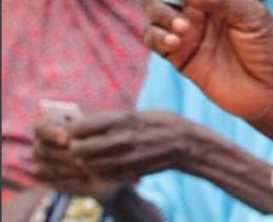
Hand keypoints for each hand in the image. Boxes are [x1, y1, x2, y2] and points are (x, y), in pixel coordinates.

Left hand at [33, 110, 188, 186]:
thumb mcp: (137, 114)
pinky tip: (103, 164)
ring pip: (87, 165)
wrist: (184, 143)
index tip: (74, 130)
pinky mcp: (127, 172)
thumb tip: (84, 124)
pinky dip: (97, 171)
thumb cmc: (160, 123)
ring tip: (89, 155)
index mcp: (122, 119)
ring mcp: (123, 158)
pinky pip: (101, 175)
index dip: (72, 129)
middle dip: (75, 147)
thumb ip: (112, 121)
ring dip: (85, 161)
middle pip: (79, 148)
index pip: (80, 127)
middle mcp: (120, 138)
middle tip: (77, 145)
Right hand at [143, 0, 272, 125]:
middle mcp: (202, 4)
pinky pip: (154, 39)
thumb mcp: (252, 17)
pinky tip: (175, 43)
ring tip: (183, 29)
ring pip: (156, 9)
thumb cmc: (269, 47)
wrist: (271, 93)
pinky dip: (156, 37)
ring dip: (160, 13)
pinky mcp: (179, 55)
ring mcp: (189, 29)